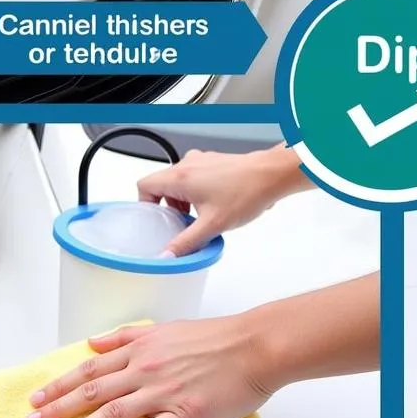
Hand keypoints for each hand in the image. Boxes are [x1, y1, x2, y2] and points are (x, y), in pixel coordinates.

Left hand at [24, 318, 271, 417]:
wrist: (256, 345)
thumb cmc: (222, 337)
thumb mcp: (170, 327)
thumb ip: (130, 337)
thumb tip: (98, 343)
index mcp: (144, 347)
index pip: (91, 367)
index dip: (61, 384)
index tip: (38, 397)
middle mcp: (147, 368)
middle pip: (92, 391)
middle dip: (56, 409)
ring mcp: (164, 391)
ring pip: (111, 413)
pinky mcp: (184, 413)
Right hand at [138, 144, 308, 255]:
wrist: (272, 175)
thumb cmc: (247, 191)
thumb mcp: (211, 225)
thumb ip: (186, 243)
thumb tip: (167, 256)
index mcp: (180, 176)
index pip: (144, 186)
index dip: (145, 206)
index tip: (156, 221)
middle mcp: (188, 164)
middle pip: (163, 186)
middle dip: (170, 208)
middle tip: (183, 225)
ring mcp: (203, 161)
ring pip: (181, 183)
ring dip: (186, 202)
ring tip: (203, 217)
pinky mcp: (216, 163)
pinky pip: (197, 178)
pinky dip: (200, 193)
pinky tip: (216, 207)